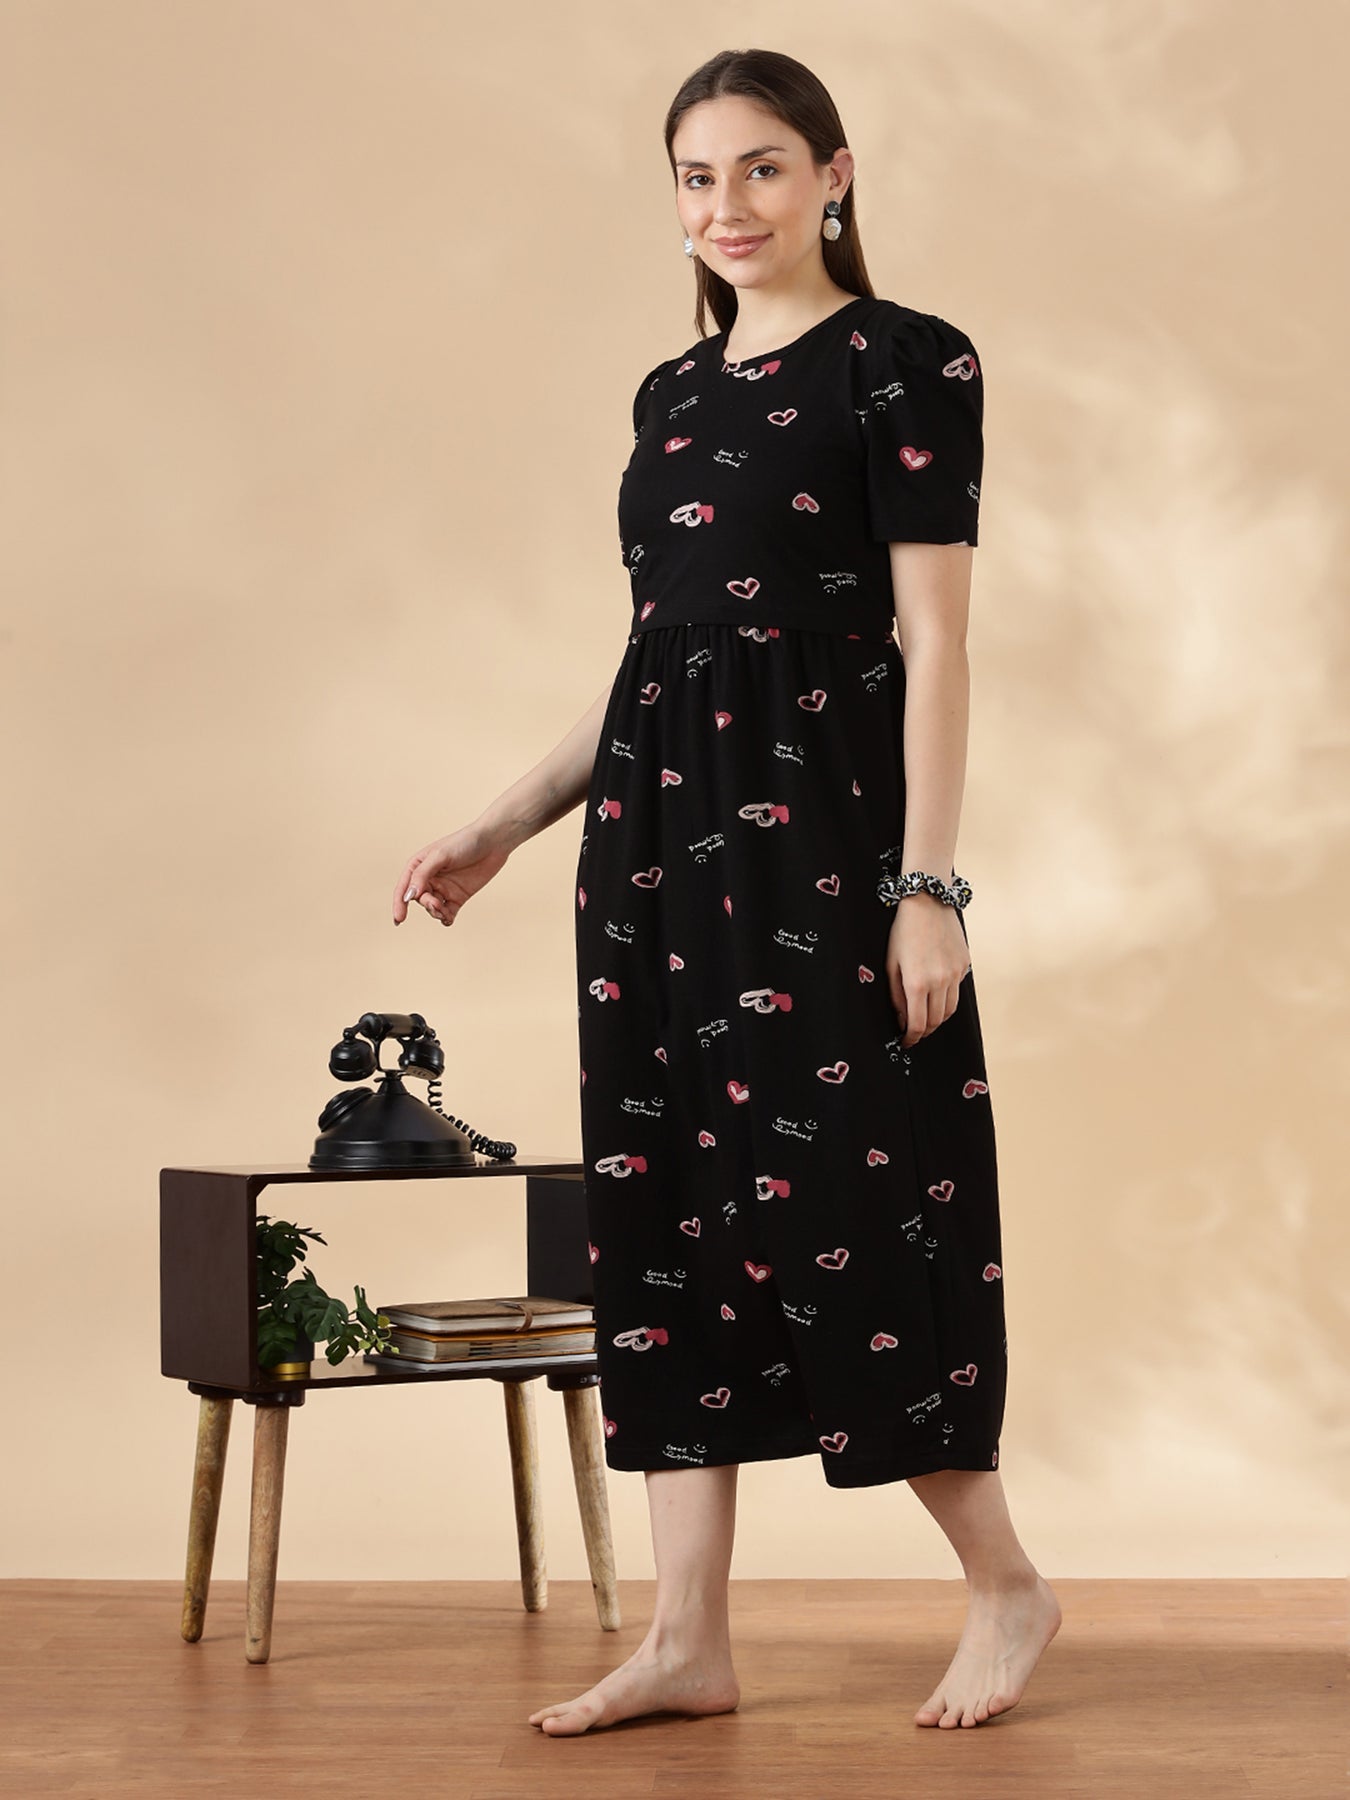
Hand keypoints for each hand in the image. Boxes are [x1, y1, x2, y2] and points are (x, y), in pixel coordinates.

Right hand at [391, 821, 512, 927]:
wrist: (493, 842)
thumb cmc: (464, 842)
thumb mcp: (440, 856)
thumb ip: (422, 875)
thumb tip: (409, 896)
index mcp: (419, 866)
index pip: (404, 888)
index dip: (399, 904)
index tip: (399, 919)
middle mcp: (429, 878)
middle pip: (419, 900)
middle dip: (426, 904)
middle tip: (435, 903)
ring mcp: (444, 888)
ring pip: (433, 909)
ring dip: (436, 912)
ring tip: (444, 910)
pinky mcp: (458, 896)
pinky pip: (448, 913)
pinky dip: (446, 918)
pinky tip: (448, 918)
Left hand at [885, 895, 971, 1046]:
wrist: (928, 903)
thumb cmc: (903, 932)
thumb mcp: (891, 964)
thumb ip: (896, 995)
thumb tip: (902, 1019)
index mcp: (917, 983)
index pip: (918, 1024)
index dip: (912, 1038)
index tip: (906, 1041)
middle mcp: (939, 982)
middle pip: (936, 1021)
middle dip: (925, 1031)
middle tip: (915, 1032)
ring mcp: (955, 974)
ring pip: (950, 1010)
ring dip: (938, 1019)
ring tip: (927, 1017)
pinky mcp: (964, 965)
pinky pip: (957, 990)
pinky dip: (947, 998)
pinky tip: (937, 992)